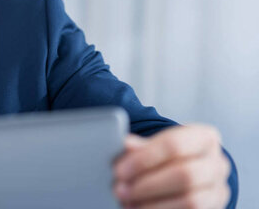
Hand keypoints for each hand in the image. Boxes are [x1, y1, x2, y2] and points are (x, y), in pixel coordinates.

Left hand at [113, 124, 230, 208]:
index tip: (119, 170)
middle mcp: (217, 162)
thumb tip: (124, 145)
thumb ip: (141, 146)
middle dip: (147, 184)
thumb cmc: (168, 156)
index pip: (174, 144)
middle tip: (120, 189)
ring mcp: (219, 189)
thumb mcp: (156, 146)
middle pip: (184, 174)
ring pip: (191, 200)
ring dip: (154, 204)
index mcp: (204, 137)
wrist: (189, 173)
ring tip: (128, 202)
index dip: (144, 158)